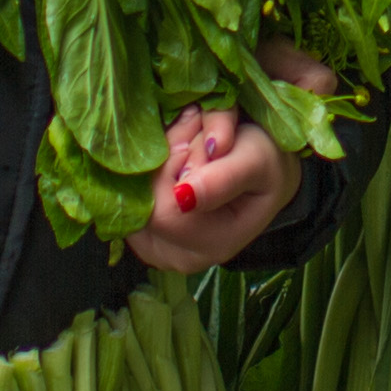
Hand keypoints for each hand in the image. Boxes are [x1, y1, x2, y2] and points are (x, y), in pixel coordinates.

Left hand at [132, 40, 334, 273]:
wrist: (264, 173)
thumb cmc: (264, 163)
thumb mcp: (256, 160)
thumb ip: (225, 177)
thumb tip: (184, 196)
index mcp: (212, 246)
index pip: (162, 210)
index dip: (173, 166)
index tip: (200, 138)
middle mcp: (180, 258)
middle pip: (142, 202)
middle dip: (165, 158)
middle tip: (195, 131)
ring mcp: (156, 251)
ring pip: (130, 198)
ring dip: (155, 162)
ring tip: (189, 144)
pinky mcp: (141, 236)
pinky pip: (126, 199)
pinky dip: (146, 172)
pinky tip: (173, 161)